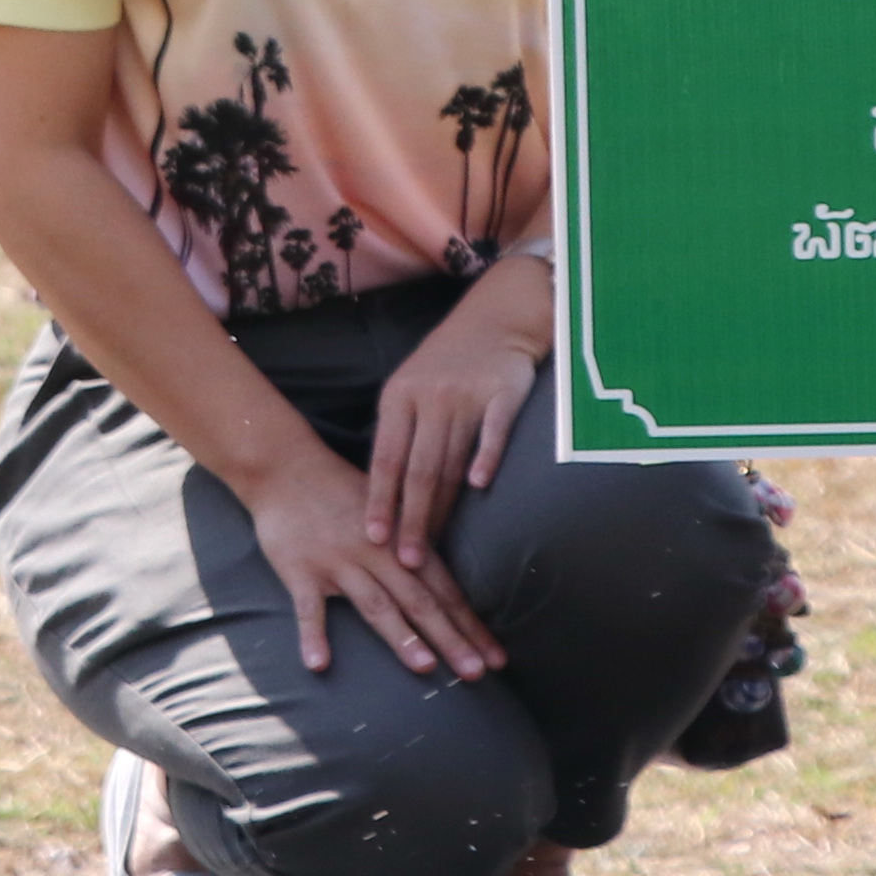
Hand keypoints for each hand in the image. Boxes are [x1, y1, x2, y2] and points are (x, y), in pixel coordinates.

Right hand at [235, 449, 501, 682]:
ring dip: (400, 636)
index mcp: (403, 540)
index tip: (496, 659)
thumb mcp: (391, 509)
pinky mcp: (299, 570)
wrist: (286, 467)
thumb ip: (418, 545)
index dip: (471, 625)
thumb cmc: (343, 493)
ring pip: (375, 604)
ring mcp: (337, 562)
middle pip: (419, 601)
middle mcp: (376, 552)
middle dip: (450, 638)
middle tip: (476, 674)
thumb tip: (452, 587)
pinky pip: (308, 608)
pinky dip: (313, 635)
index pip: (444, 590)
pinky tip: (319, 664)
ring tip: (425, 667)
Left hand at [362, 266, 551, 561]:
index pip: (385, 458)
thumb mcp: (410, 388)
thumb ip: (400, 433)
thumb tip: (384, 493)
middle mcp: (428, 397)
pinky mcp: (504, 392)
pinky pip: (494, 430)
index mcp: (399, 398)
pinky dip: (486, 457)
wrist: (497, 315)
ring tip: (434, 546)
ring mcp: (467, 394)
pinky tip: (479, 487)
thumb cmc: (448, 362)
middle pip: (417, 468)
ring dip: (441, 508)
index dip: (378, 500)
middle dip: (409, 519)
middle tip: (404, 560)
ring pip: (450, 460)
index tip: (372, 537)